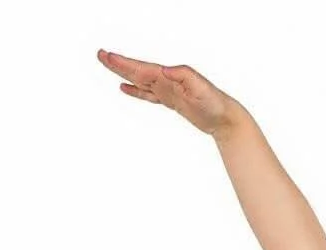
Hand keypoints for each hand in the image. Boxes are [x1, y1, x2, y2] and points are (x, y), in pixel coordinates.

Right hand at [96, 52, 238, 136]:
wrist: (224, 117)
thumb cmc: (214, 102)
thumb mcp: (201, 88)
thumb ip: (183, 76)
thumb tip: (164, 70)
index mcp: (170, 76)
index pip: (142, 69)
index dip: (124, 64)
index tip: (109, 57)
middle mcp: (166, 80)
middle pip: (137, 71)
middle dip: (118, 64)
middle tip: (100, 55)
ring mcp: (167, 90)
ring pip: (140, 80)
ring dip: (123, 73)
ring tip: (108, 65)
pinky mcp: (170, 101)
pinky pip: (148, 94)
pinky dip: (135, 91)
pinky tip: (125, 88)